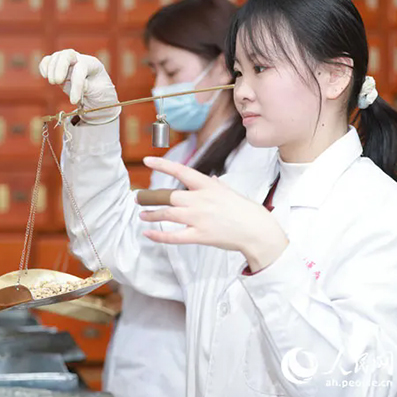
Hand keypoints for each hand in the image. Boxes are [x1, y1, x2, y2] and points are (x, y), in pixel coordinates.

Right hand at [39, 49, 120, 123]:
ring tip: (53, 83)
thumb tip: (81, 84)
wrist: (97, 100)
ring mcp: (68, 63)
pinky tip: (45, 76)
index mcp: (93, 64)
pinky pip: (48, 61)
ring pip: (56, 57)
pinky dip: (44, 66)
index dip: (76, 84)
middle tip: (57, 82)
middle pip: (67, 54)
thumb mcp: (101, 93)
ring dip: (51, 69)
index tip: (73, 101)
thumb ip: (90, 87)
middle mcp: (80, 60)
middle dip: (60, 67)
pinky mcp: (58, 69)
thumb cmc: (101, 95)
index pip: (81, 68)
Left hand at [138, 156, 288, 271]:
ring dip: (152, 215)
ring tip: (143, 215)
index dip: (162, 165)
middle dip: (150, 197)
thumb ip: (216, 185)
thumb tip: (211, 179)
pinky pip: (173, 236)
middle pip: (168, 196)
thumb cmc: (245, 210)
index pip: (181, 170)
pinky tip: (148, 234)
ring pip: (167, 215)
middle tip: (139, 198)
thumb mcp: (230, 192)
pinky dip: (158, 235)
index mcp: (208, 186)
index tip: (146, 160)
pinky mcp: (199, 235)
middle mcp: (201, 200)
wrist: (257, 230)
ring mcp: (199, 218)